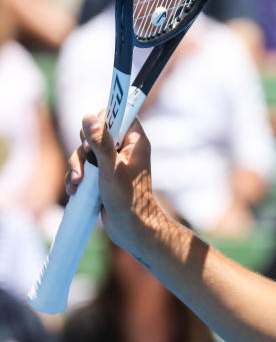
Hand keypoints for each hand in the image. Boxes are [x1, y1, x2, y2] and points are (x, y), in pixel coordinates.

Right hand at [66, 113, 159, 250]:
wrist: (131, 227)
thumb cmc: (127, 198)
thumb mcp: (111, 167)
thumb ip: (100, 142)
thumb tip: (89, 117)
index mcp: (134, 141)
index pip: (118, 114)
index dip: (102, 119)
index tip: (92, 133)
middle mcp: (124, 148)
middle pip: (94, 131)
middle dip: (83, 148)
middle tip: (86, 162)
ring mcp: (112, 162)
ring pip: (85, 151)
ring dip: (77, 166)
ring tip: (78, 183)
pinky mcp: (102, 175)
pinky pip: (84, 167)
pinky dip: (77, 176)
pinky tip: (75, 189)